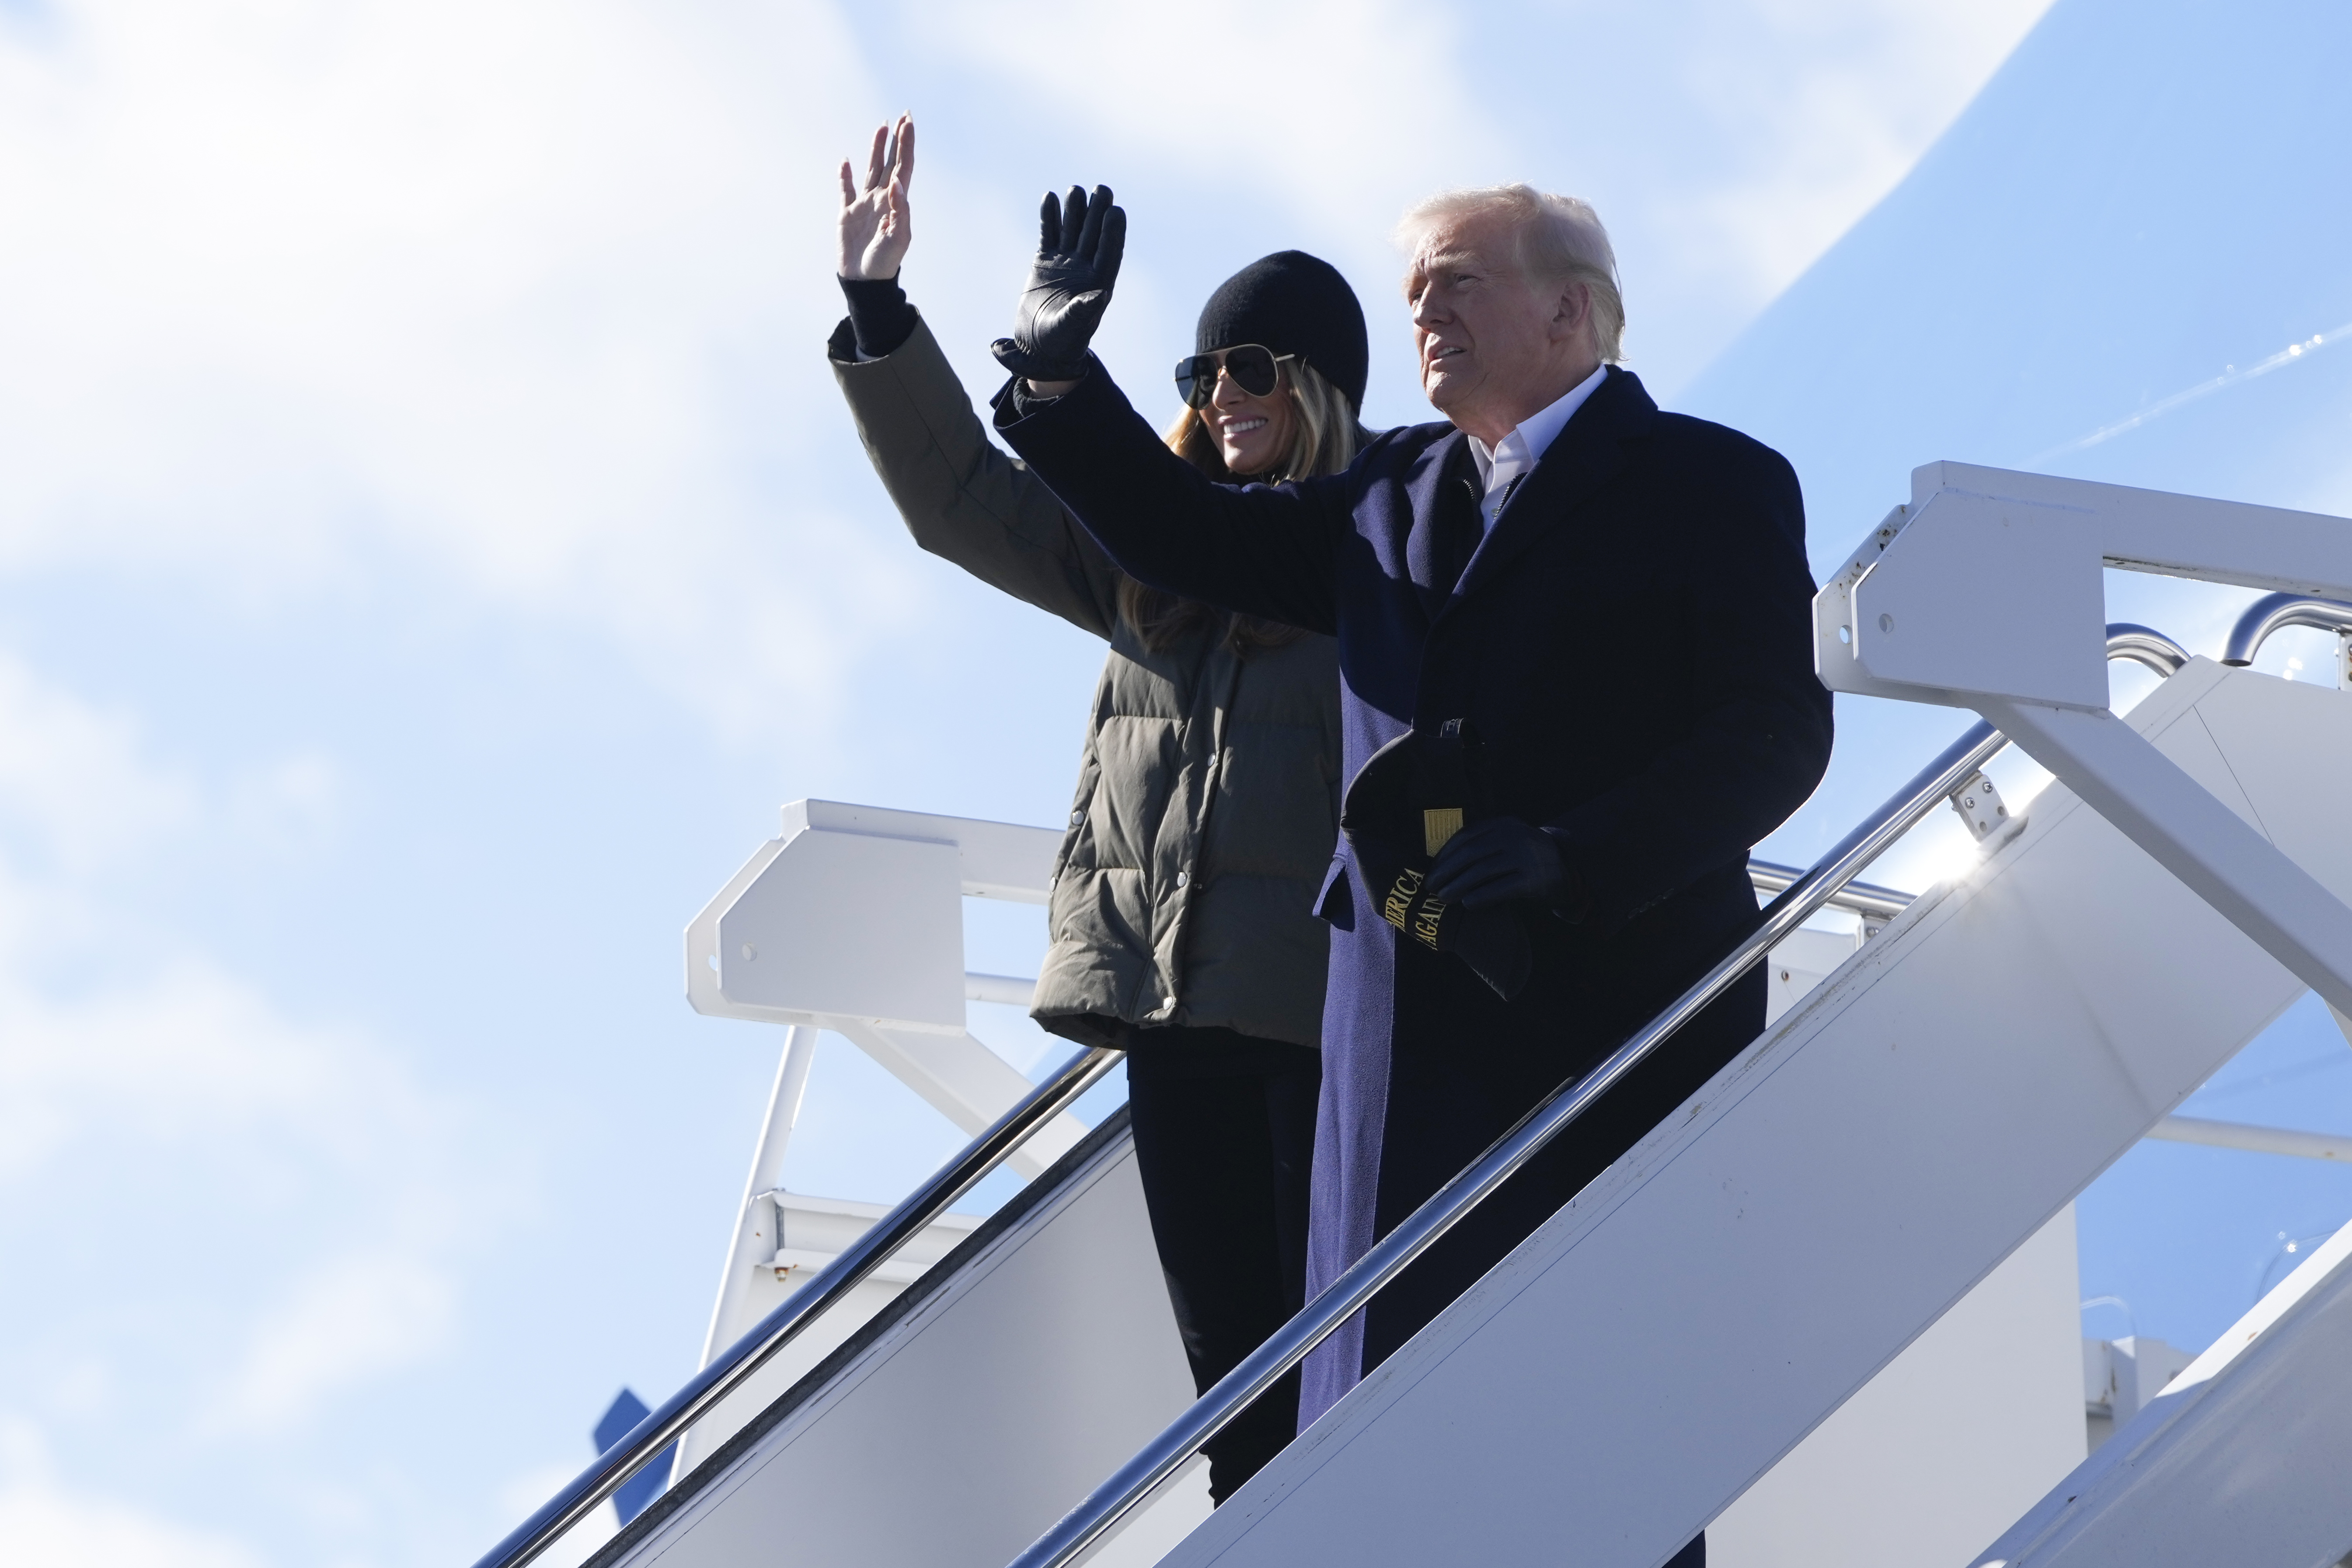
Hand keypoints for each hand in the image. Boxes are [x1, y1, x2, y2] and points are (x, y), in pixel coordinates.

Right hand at [838, 115, 913, 280]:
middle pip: (890, 162)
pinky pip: (845, 190)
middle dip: (896, 140)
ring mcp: (864, 205)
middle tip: (903, 116)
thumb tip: (898, 182)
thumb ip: (900, 210)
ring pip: (871, 170)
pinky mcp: (847, 214)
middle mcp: (881, 199)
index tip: (908, 123)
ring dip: (875, 148)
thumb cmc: (884, 263)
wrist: (864, 281)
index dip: (906, 144)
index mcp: (896, 203)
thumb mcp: (898, 239)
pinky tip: (846, 161)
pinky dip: (845, 175)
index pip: (904, 167)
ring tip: (881, 126)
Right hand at [991, 184, 1125, 382]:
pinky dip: (1049, 217)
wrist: (1037, 345)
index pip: (1109, 252)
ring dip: (1074, 210)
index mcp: (1098, 283)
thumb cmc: (1060, 342)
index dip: (1113, 232)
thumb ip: (1084, 311)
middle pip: (1093, 234)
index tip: (1115, 211)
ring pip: (1072, 229)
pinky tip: (1049, 197)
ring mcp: (1065, 262)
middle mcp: (1085, 268)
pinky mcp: (1045, 260)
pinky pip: (1049, 234)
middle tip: (1102, 189)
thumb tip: (1102, 294)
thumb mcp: (1071, 328)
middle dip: (1097, 213)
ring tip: (1075, 189)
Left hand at [1425, 818, 1566, 909]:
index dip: (1445, 854)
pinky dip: (1481, 896)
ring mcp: (1526, 857)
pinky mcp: (1533, 879)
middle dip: (1447, 870)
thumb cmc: (1525, 860)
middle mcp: (1515, 836)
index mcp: (1503, 824)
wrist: (1566, 872)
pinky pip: (1501, 888)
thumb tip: (1441, 864)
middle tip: (1432, 887)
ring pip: (1483, 870)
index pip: (1466, 836)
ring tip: (1444, 898)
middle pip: (1471, 853)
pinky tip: (1468, 904)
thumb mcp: (1507, 842)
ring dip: (1458, 885)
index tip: (1433, 870)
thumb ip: (1482, 845)